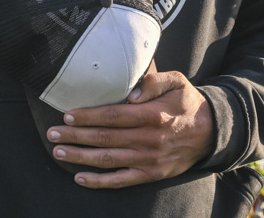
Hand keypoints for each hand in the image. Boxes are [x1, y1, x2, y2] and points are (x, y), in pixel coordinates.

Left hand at [46, 69, 213, 188]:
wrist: (212, 131)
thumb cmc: (188, 102)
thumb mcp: (177, 81)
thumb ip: (154, 81)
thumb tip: (131, 92)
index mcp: (153, 115)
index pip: (113, 116)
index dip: (88, 116)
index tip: (67, 115)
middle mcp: (149, 139)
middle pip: (105, 138)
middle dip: (75, 136)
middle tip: (51, 134)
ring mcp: (149, 159)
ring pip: (108, 160)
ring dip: (80, 157)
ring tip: (58, 151)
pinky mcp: (151, 174)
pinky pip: (121, 180)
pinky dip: (99, 182)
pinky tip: (80, 178)